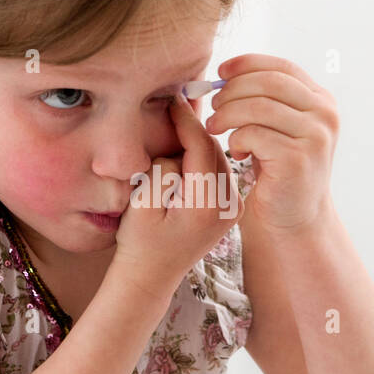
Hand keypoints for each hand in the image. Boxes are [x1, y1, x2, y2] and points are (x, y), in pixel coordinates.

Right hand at [112, 95, 244, 293]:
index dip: (185, 119)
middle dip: (194, 127)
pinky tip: (186, 149)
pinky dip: (204, 157)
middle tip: (176, 100)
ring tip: (178, 122)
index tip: (172, 97)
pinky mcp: (230, 209)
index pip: (201, 147)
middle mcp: (228, 206)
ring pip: (218, 158)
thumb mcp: (142, 202)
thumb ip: (163, 168)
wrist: (151, 276)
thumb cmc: (139, 241)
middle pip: (214, 149)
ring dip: (199, 141)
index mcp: (207, 205)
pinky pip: (218, 171)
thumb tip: (178, 147)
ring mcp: (233, 209)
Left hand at [203, 54, 337, 233]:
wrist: (292, 218)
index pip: (281, 67)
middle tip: (213, 106)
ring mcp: (315, 135)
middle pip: (268, 83)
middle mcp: (325, 114)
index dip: (247, 64)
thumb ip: (264, 99)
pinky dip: (235, 138)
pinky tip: (236, 151)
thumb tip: (226, 73)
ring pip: (258, 106)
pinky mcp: (298, 158)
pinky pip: (253, 133)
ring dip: (227, 114)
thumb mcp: (277, 127)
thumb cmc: (277, 171)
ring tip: (214, 127)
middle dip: (232, 91)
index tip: (220, 72)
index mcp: (321, 100)